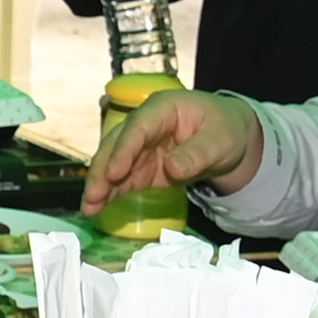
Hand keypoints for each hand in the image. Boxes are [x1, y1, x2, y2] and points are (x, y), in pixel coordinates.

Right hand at [83, 87, 261, 208]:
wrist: (229, 138)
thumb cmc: (225, 130)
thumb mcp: (221, 140)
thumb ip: (198, 153)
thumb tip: (172, 168)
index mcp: (163, 108)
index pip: (138, 127)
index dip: (124, 149)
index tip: (115, 173)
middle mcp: (144, 125)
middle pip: (117, 144)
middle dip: (103, 170)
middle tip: (93, 195)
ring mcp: (140, 147)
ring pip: (113, 163)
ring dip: (99, 185)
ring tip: (88, 208)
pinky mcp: (140, 167)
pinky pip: (121, 180)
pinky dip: (109, 194)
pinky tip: (95, 209)